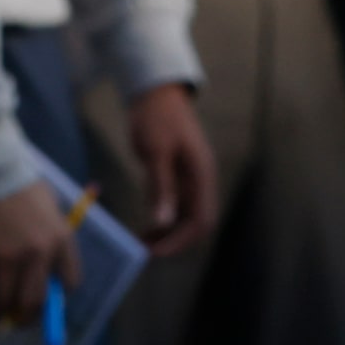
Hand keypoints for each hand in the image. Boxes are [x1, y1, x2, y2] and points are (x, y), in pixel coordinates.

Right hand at [0, 182, 80, 326]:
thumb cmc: (20, 186)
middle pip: (34, 301)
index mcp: (60, 239)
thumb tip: (46, 276)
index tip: (49, 301)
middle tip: (21, 321)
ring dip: (3, 313)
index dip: (58, 297)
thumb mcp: (48, 209)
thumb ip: (51, 240)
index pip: (69, 283)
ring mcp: (6, 256)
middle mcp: (37, 252)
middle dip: (27, 318)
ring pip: (6, 300)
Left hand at [127, 83, 216, 255]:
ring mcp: (190, 179)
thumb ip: (161, 186)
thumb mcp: (155, 151)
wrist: (155, 92)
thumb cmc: (156, 117)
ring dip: (167, 233)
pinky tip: (146, 227)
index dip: (181, 240)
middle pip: (196, 224)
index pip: (201, 220)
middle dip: (174, 241)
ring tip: (142, 243)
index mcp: (201, 175)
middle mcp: (200, 181)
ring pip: (185, 217)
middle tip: (146, 251)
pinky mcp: (177, 177)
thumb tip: (163, 222)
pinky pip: (175, 206)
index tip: (157, 251)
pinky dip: (162, 219)